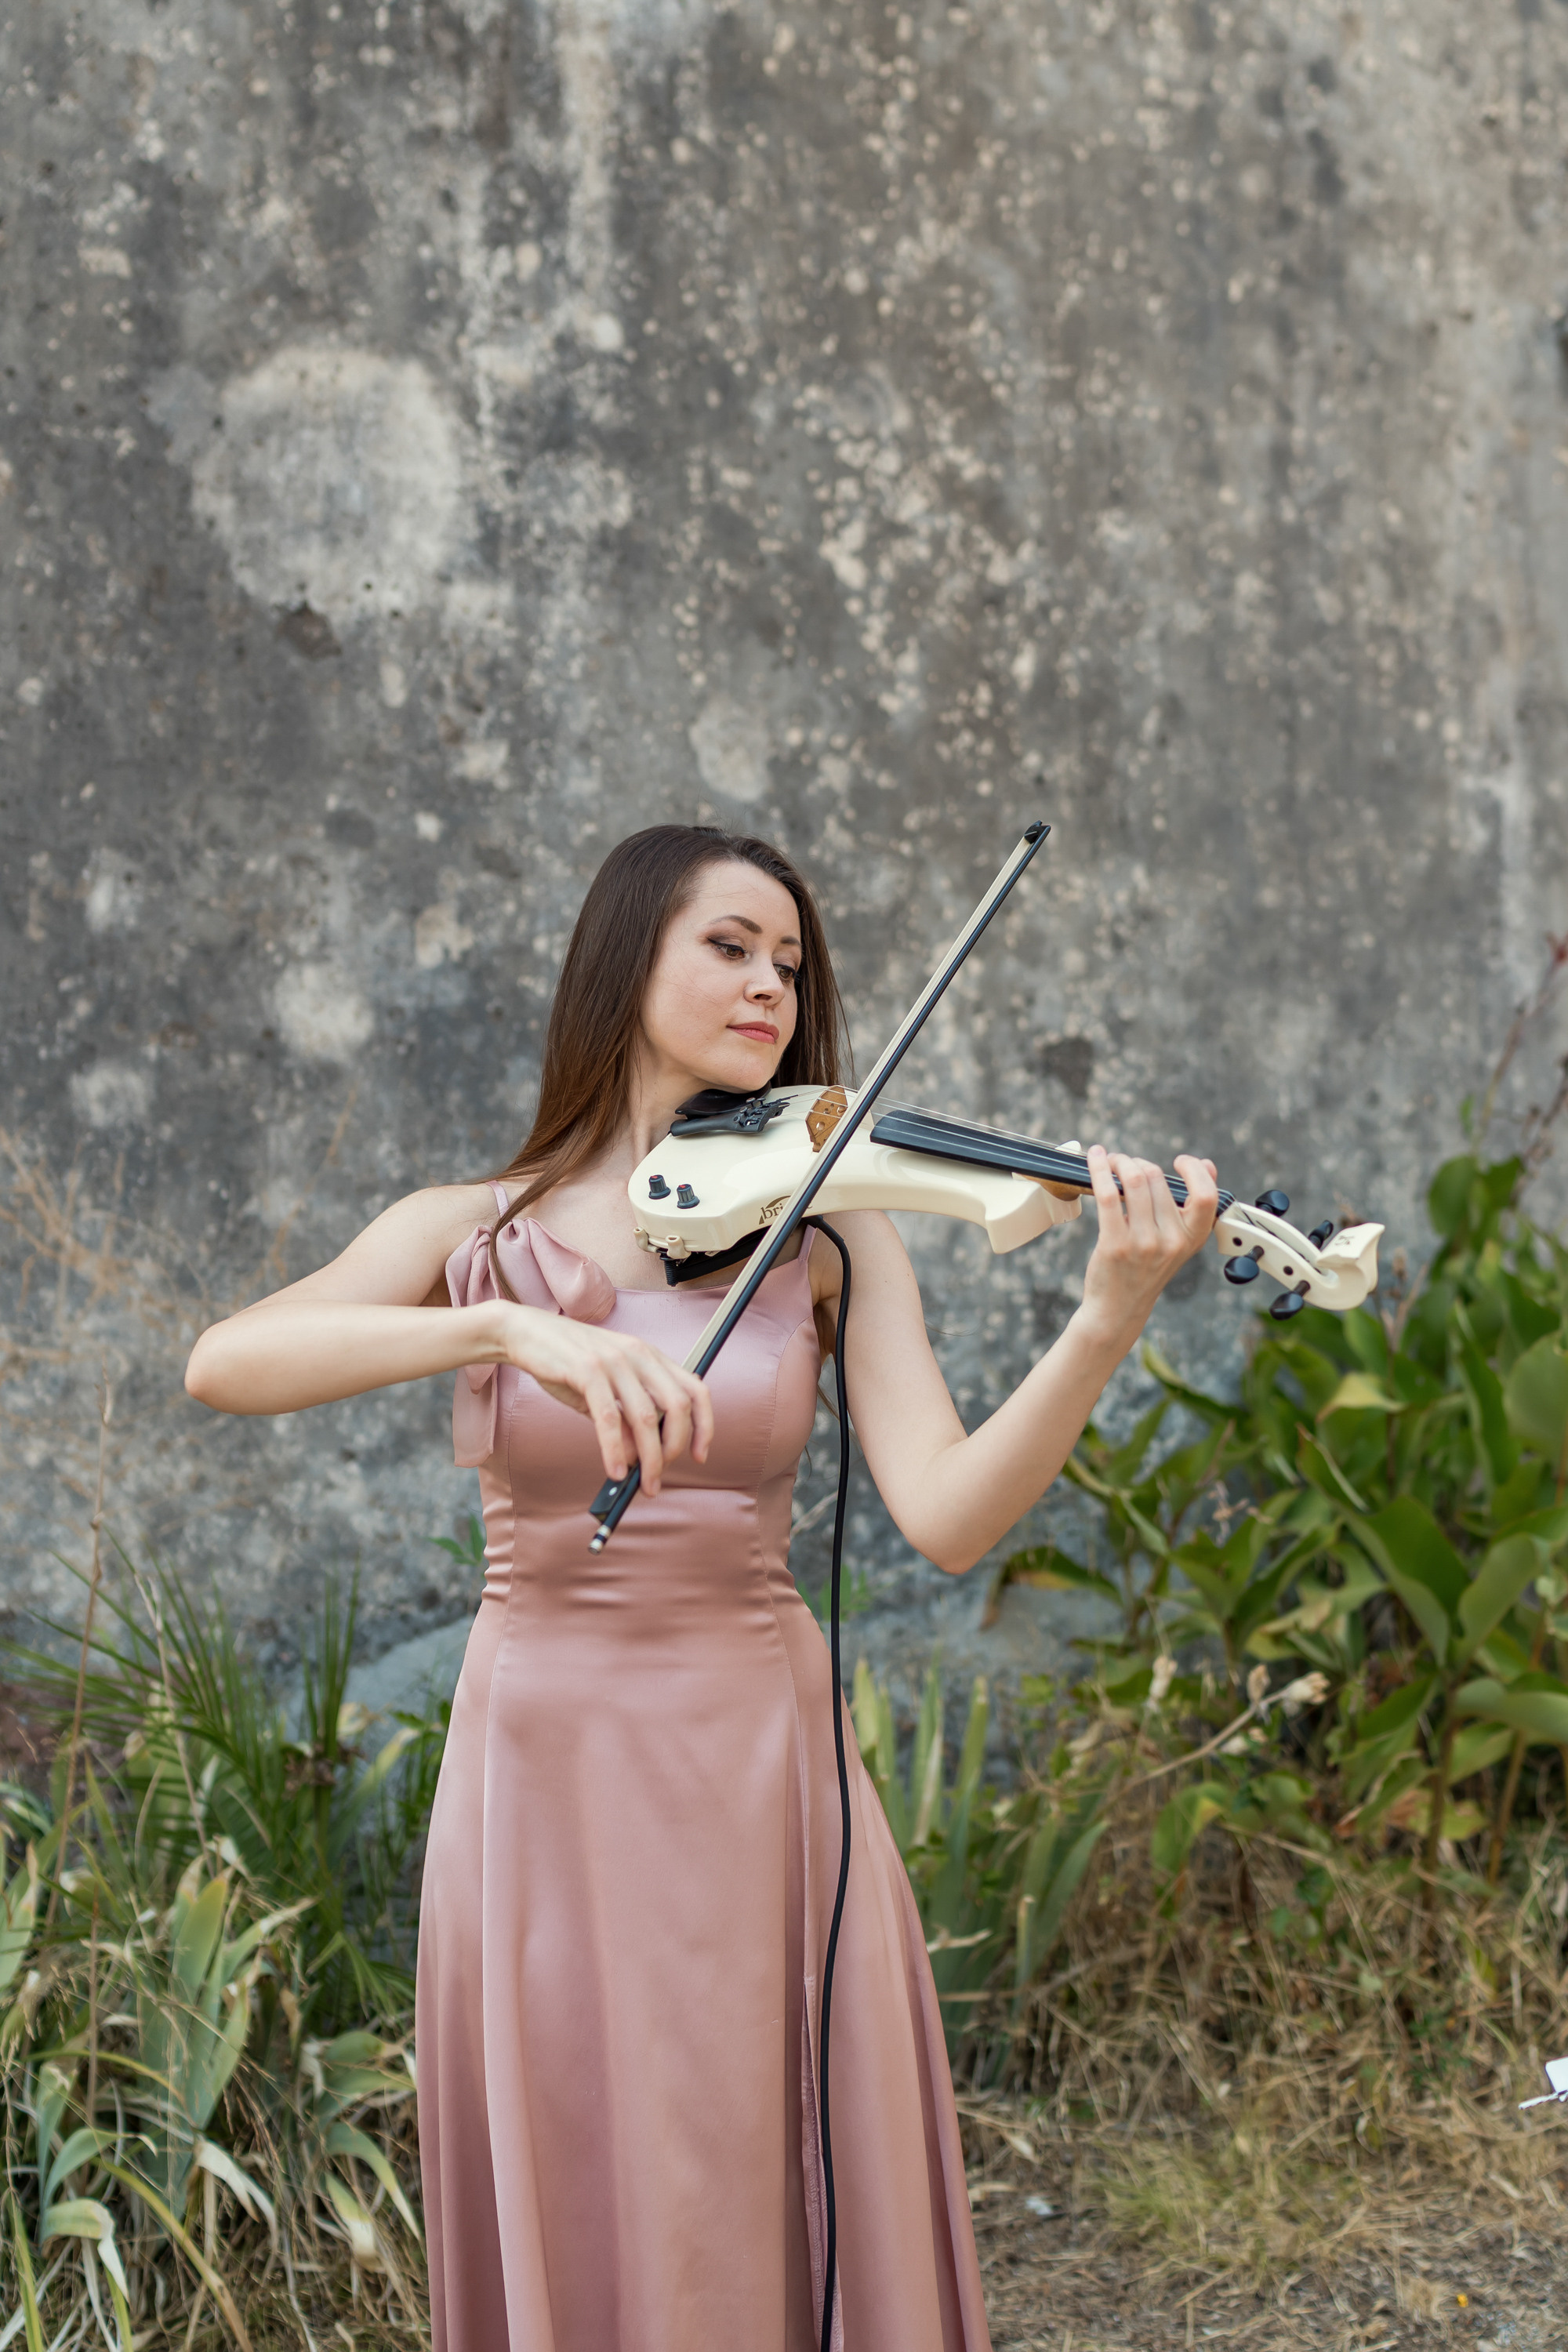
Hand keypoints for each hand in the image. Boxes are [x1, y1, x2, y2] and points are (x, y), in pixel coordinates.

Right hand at [503, 1308, 713, 1493]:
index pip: (695, 1389)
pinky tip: (615, 1470)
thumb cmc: (566, 1362)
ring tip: (643, 1483)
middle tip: (660, 1475)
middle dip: (674, 1448)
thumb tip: (639, 1457)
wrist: (526, 1332)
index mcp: (650, 1356)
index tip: (700, 1455)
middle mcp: (639, 1355)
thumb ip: (624, 1419)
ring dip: (648, 1458)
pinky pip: (609, 1419)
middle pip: (678, 1406)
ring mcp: (614, 1361)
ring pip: (646, 1417)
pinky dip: (614, 1450)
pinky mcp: (587, 1370)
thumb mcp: (604, 1390)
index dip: (704, 1425)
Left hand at [1077, 1147, 1218, 1349]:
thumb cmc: (1146, 1269)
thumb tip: (1207, 1165)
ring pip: (1133, 1180)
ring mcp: (1143, 1243)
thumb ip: (1191, 1207)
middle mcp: (1172, 1241)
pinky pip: (1108, 1194)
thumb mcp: (1178, 1242)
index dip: (1194, 1171)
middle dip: (1137, 1162)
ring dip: (1119, 1162)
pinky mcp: (1115, 1244)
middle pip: (1157, 1179)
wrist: (1118, 1308)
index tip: (1180, 1161)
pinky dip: (1100, 1170)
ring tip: (1111, 1162)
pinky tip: (1096, 1159)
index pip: (1207, 1195)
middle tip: (1124, 1163)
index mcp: (1192, 1238)